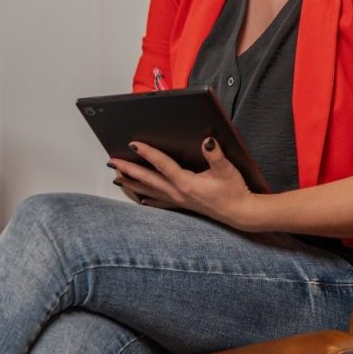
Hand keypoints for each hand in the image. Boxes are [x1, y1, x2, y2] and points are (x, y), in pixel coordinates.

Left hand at [110, 138, 257, 229]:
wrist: (240, 213)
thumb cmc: (234, 191)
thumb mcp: (227, 170)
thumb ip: (215, 155)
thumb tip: (208, 141)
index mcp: (186, 182)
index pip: (162, 164)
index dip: (147, 153)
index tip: (133, 143)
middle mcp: (178, 192)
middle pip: (148, 179)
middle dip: (129, 169)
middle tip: (113, 161)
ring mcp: (179, 200)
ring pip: (149, 190)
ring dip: (132, 183)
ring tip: (117, 177)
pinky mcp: (183, 204)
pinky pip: (160, 201)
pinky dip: (147, 198)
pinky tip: (140, 199)